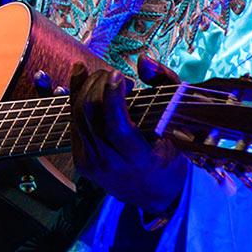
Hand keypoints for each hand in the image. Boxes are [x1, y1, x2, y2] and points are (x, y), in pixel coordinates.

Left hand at [67, 56, 186, 217]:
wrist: (154, 191)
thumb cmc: (170, 151)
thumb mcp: (179, 120)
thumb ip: (166, 84)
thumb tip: (142, 60)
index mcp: (139, 159)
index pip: (117, 126)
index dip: (113, 97)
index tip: (119, 75)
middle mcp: (111, 164)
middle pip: (91, 115)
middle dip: (99, 84)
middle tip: (114, 74)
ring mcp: (92, 164)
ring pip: (77, 116)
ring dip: (86, 87)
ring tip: (102, 75)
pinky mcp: (80, 161)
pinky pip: (72, 123)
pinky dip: (75, 98)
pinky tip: (82, 79)